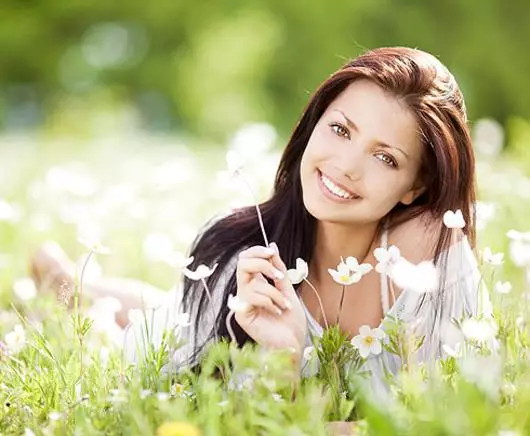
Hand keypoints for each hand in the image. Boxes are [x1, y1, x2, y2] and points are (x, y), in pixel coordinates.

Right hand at [234, 243, 307, 360]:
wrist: (294, 343)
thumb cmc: (291, 320)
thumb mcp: (287, 289)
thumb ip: (278, 269)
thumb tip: (272, 246)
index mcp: (255, 283)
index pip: (246, 258)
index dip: (256, 251)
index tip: (272, 253)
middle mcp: (246, 291)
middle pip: (242, 264)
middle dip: (262, 264)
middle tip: (279, 276)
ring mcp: (242, 303)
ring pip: (252, 282)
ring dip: (274, 292)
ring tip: (284, 305)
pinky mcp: (242, 315)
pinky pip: (252, 297)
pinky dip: (270, 302)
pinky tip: (277, 312)